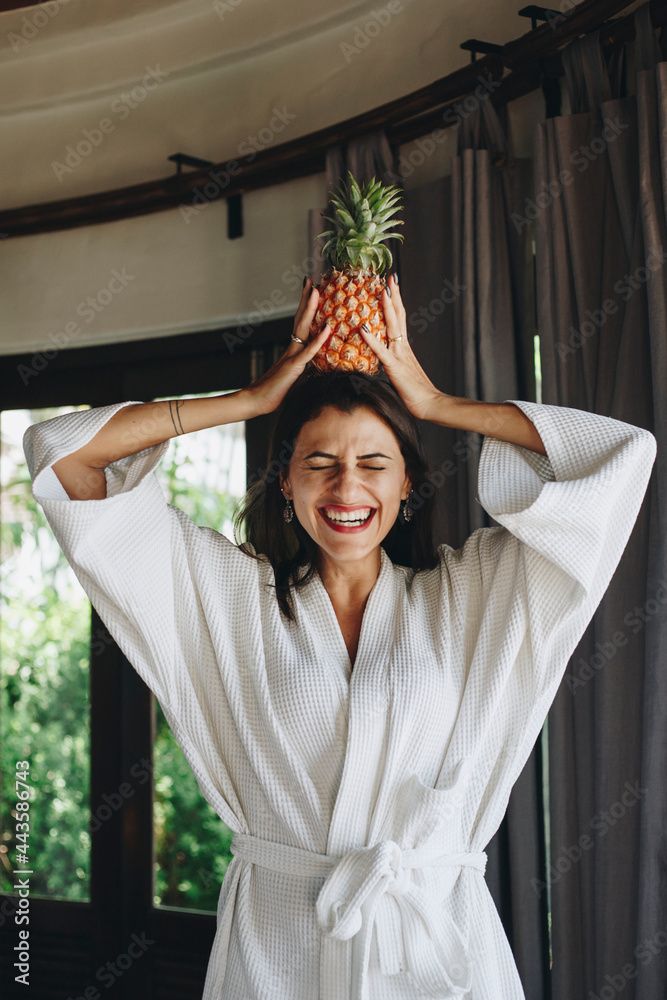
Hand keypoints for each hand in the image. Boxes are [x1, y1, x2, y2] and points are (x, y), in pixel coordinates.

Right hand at [244, 278, 329, 415]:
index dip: (307, 308)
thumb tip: (318, 368)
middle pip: (301, 319)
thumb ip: (306, 371)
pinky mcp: (293, 367)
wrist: (256, 401)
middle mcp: (292, 348)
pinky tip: (328, 329)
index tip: (312, 291)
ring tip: (317, 290)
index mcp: (293, 350)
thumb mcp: (295, 379)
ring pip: (303, 328)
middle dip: (307, 299)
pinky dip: (318, 340)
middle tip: (312, 281)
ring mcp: (292, 356)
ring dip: (311, 309)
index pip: (302, 324)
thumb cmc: (274, 393)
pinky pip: (308, 352)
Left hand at [359, 274, 442, 420]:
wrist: (429, 403)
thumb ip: (393, 362)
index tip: (391, 285)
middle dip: (393, 295)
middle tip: (389, 277)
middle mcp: (403, 346)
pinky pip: (381, 350)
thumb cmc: (415, 392)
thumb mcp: (401, 372)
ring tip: (381, 290)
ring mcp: (400, 355)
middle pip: (398, 316)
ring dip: (386, 307)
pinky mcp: (394, 367)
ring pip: (392, 326)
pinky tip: (362, 327)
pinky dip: (371, 338)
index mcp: (404, 347)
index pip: (400, 318)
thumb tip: (383, 358)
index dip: (396, 301)